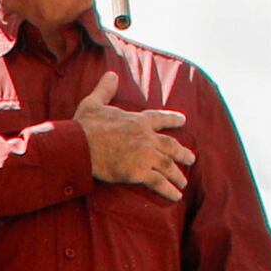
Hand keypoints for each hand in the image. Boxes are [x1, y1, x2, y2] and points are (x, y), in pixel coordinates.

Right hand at [76, 88, 191, 199]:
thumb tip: (111, 74)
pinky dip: (169, 190)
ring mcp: (144, 155)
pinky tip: (176, 196)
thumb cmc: (85, 126)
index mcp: (137, 121)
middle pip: (170, 145)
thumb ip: (105, 89)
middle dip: (182, 153)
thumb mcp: (94, 102)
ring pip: (168, 165)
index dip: (173, 119)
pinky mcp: (138, 172)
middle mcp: (146, 137)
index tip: (183, 121)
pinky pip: (158, 182)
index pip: (160, 118)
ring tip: (183, 182)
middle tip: (190, 159)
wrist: (80, 145)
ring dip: (177, 174)